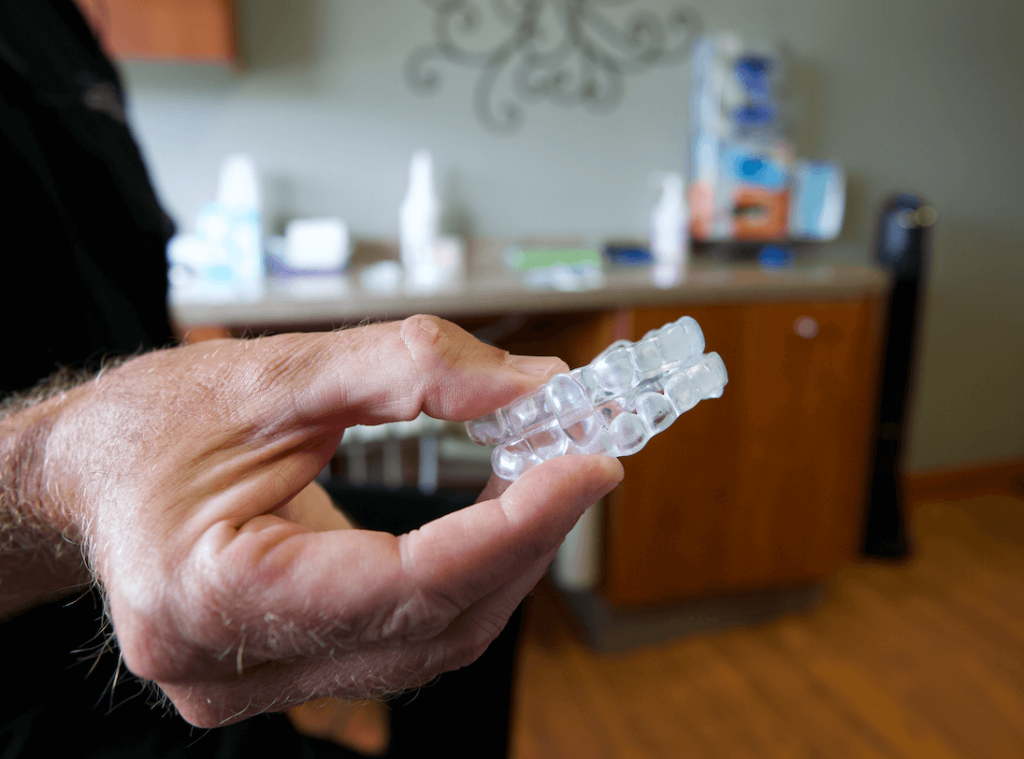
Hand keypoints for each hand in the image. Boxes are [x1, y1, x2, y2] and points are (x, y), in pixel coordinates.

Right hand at [33, 315, 621, 726]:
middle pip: (432, 624)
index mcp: (210, 594)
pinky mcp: (281, 674)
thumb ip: (407, 369)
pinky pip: (403, 642)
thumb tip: (532, 383)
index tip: (589, 467)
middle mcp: (232, 666)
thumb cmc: (150, 424)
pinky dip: (462, 581)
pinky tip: (490, 524)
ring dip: (502, 564)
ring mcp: (256, 685)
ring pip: (429, 644)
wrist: (89, 473)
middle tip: (578, 461)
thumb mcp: (274, 372)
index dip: (514, 527)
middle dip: (523, 541)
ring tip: (543, 484)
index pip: (406, 584)